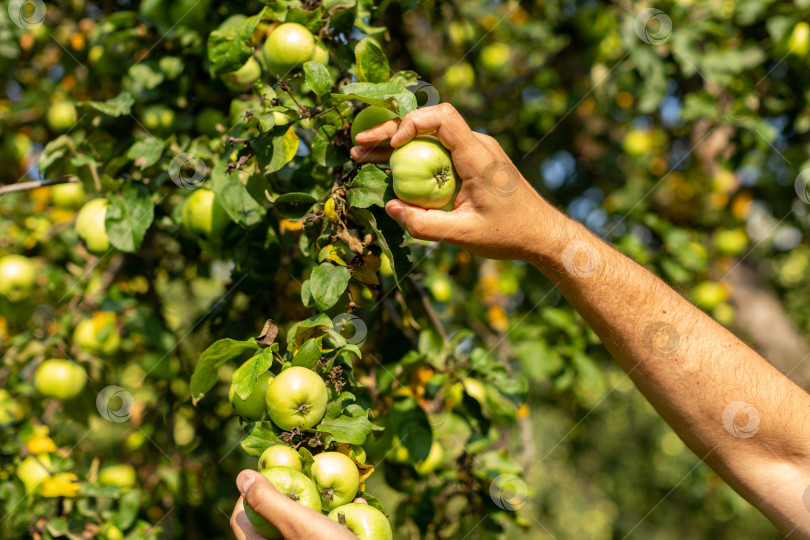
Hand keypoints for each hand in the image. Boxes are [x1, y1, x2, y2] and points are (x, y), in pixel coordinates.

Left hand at [230, 470, 358, 539]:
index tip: (273, 471)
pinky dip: (340, 520)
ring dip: (321, 506)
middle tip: (307, 475)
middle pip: (275, 519)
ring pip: (305, 526)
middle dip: (293, 494)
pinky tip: (357, 508)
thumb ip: (269, 502)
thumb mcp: (299, 525)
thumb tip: (242, 476)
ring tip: (336, 490)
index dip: (253, 490)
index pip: (242, 518)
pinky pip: (326, 535)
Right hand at [351, 103, 562, 260]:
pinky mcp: (474, 161)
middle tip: (359, 145)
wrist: (542, 234)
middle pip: (429, 123)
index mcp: (479, 157)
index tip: (393, 146)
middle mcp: (479, 146)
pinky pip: (440, 149)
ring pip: (431, 135)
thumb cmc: (508, 235)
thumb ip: (425, 225)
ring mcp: (477, 151)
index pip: (443, 118)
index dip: (412, 123)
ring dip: (398, 143)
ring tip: (364, 155)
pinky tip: (390, 166)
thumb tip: (389, 207)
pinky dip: (414, 154)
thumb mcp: (463, 235)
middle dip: (391, 131)